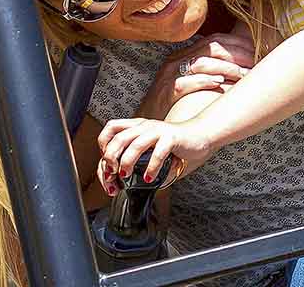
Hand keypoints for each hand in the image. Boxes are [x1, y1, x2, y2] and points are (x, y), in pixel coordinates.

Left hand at [97, 117, 215, 189]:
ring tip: (126, 177)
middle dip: (111, 158)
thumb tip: (118, 177)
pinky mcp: (172, 138)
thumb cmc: (175, 144)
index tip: (107, 162)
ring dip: (126, 163)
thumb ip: (136, 155)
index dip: (103, 145)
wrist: (201, 134)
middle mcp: (145, 126)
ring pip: (135, 144)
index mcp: (138, 125)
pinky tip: (149, 178)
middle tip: (112, 173)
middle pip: (118, 138)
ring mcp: (159, 131)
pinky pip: (158, 153)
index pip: (111, 129)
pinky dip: (151, 168)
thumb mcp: (151, 145)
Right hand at [140, 31, 254, 118]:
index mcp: (184, 55)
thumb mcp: (193, 81)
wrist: (150, 125)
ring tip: (243, 74)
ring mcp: (169, 76)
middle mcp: (176, 61)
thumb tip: (242, 67)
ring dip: (226, 67)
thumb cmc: (176, 104)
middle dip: (237, 53)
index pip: (215, 40)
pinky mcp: (165, 92)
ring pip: (201, 63)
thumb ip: (212, 71)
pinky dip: (204, 81)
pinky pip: (185, 83)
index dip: (238, 44)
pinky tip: (219, 83)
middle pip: (211, 48)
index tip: (257, 51)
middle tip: (255, 63)